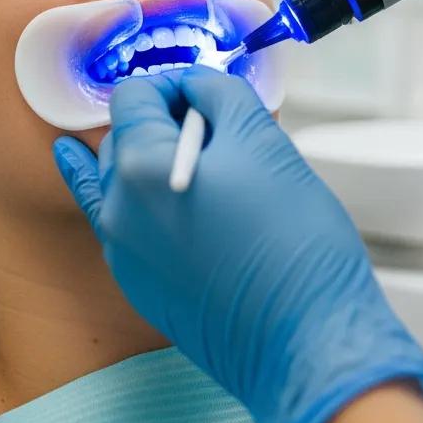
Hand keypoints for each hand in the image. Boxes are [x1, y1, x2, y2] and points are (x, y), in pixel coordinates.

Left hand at [52, 67, 422, 422]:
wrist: (305, 341)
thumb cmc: (292, 241)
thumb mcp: (261, 139)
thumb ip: (218, 92)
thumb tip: (194, 85)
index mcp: (139, 167)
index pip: (133, 95)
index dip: (170, 82)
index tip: (204, 91)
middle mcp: (117, 210)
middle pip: (122, 137)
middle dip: (161, 121)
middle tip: (214, 129)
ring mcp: (123, 253)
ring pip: (120, 181)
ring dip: (147, 160)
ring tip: (192, 160)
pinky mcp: (139, 285)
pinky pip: (125, 225)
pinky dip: (132, 201)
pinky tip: (129, 188)